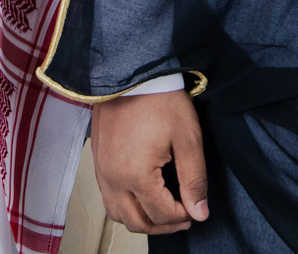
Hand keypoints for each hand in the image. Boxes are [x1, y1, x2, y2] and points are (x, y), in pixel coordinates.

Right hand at [89, 90, 209, 234]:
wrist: (131, 71)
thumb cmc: (159, 99)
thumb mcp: (187, 138)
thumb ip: (194, 180)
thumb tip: (199, 212)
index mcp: (135, 175)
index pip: (160, 214)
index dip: (183, 217)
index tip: (196, 210)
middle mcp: (113, 178)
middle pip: (137, 222)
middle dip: (163, 226)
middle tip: (183, 217)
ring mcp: (101, 170)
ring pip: (118, 215)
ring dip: (142, 220)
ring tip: (163, 210)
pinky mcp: (97, 161)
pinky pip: (108, 197)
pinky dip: (126, 205)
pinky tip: (143, 195)